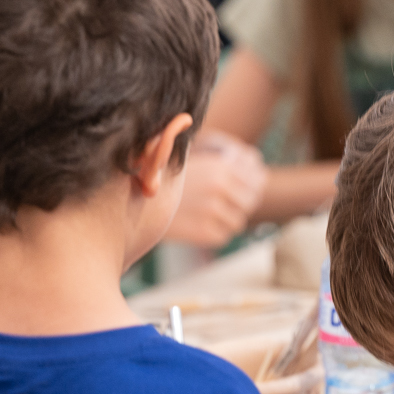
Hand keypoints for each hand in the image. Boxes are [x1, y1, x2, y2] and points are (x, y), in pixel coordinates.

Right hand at [164, 133, 266, 248]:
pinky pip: (223, 236)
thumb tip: (256, 160)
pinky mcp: (203, 232)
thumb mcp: (197, 158)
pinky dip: (214, 233)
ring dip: (227, 220)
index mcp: (221, 166)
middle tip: (227, 205)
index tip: (247, 190)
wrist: (136, 198)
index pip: (257, 179)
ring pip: (238, 222)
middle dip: (241, 204)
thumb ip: (227, 157)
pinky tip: (198, 224)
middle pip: (250, 202)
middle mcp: (220, 187)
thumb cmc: (167, 176)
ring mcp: (212, 211)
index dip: (254, 186)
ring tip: (208, 215)